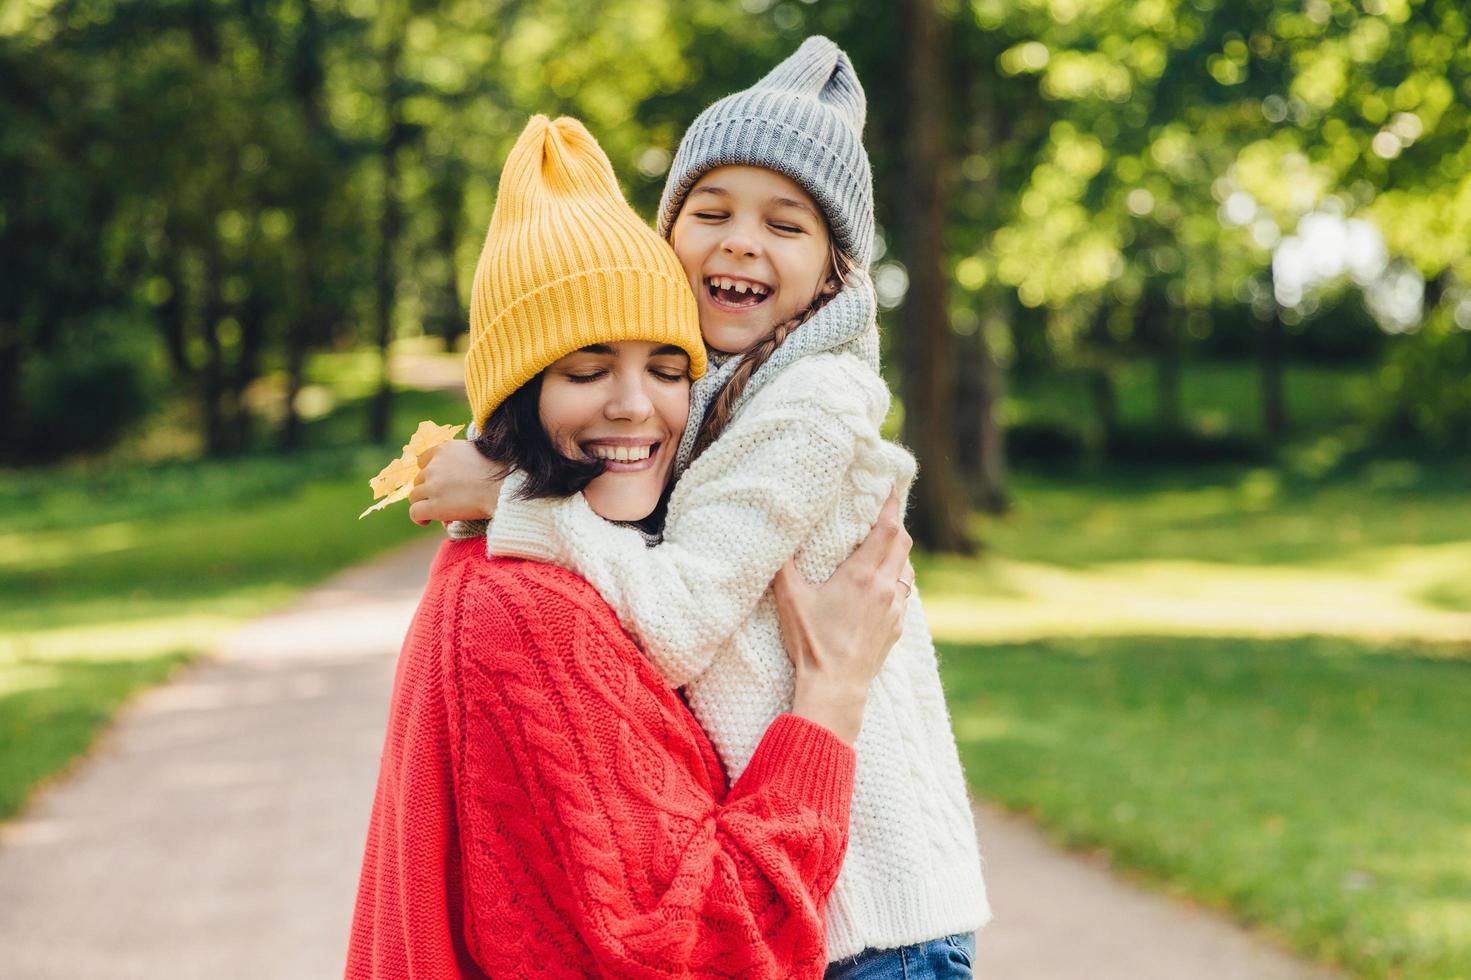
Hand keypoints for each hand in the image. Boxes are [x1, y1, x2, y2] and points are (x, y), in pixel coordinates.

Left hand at [407, 440, 506, 526]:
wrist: (504, 489)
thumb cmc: (499, 473)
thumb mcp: (476, 452)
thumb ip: (459, 457)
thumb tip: (454, 470)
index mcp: (444, 449)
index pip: (422, 460)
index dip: (429, 473)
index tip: (438, 482)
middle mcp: (435, 465)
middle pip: (419, 479)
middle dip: (428, 489)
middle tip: (443, 499)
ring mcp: (433, 485)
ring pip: (415, 496)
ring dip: (424, 503)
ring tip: (436, 511)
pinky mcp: (433, 505)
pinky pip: (415, 512)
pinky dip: (419, 517)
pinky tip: (426, 521)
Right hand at [772, 489, 913, 743]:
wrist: (836, 687)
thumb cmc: (812, 643)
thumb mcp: (791, 600)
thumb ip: (783, 567)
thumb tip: (774, 539)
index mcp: (864, 575)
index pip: (887, 529)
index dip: (891, 504)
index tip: (891, 485)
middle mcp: (886, 588)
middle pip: (902, 544)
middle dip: (895, 524)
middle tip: (884, 511)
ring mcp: (895, 610)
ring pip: (905, 569)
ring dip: (897, 554)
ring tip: (882, 546)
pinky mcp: (896, 628)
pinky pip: (904, 594)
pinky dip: (897, 580)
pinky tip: (882, 585)